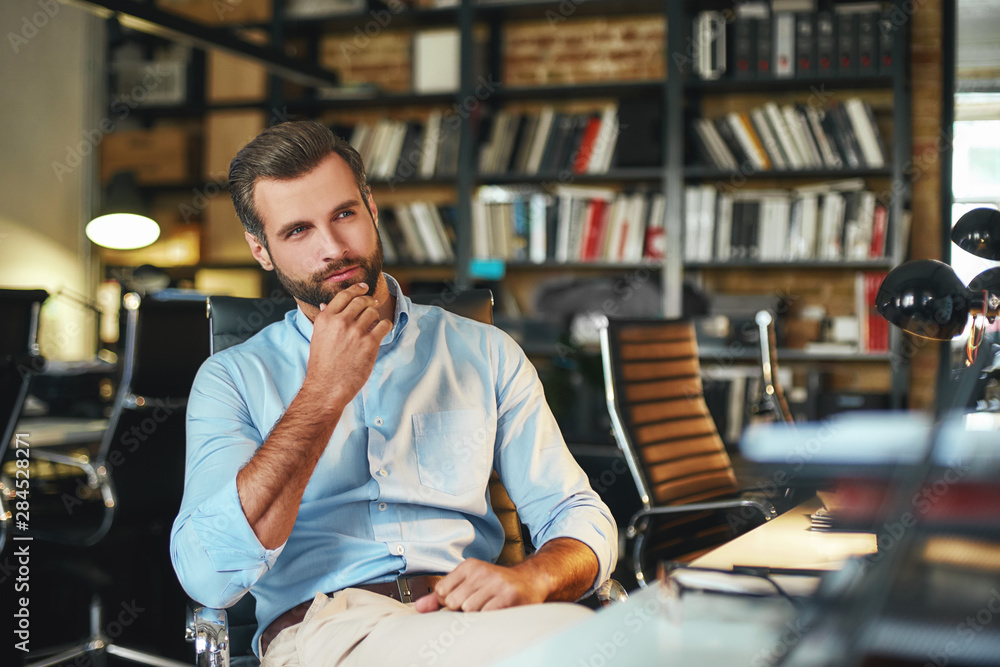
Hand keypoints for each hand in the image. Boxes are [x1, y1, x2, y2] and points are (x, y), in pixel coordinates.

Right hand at [304, 282, 391, 406]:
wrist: (327, 387)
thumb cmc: (321, 365)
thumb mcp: (317, 337)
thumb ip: (324, 320)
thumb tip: (324, 305)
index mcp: (326, 318)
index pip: (344, 295)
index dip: (357, 289)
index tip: (364, 288)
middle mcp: (341, 322)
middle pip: (361, 301)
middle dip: (369, 301)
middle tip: (372, 303)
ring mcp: (356, 332)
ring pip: (373, 312)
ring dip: (376, 316)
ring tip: (374, 323)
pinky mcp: (370, 343)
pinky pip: (384, 325)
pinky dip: (385, 326)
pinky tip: (381, 330)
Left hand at [413, 558, 545, 612]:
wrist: (531, 582)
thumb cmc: (496, 586)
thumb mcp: (468, 585)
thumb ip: (440, 597)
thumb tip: (418, 608)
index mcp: (469, 566)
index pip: (442, 591)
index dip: (451, 603)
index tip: (464, 600)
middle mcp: (482, 571)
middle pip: (454, 602)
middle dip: (464, 610)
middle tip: (480, 605)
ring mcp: (496, 582)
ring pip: (469, 610)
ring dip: (478, 615)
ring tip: (489, 607)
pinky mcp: (509, 596)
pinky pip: (486, 614)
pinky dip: (489, 618)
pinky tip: (497, 611)